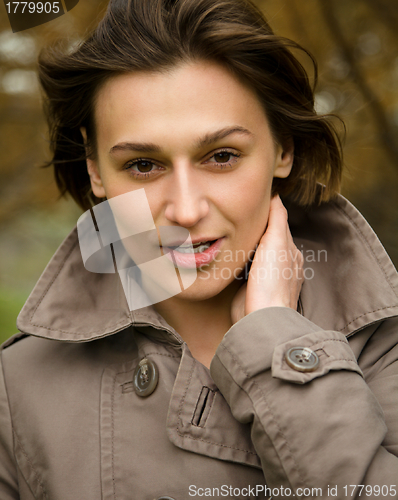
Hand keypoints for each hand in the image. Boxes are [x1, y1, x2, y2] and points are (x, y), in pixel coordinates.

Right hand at [231, 195, 303, 323]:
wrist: (260, 317)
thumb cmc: (272, 281)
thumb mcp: (276, 242)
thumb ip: (277, 218)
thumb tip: (277, 195)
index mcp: (291, 253)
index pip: (279, 225)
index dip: (268, 213)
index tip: (253, 201)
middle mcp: (281, 265)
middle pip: (266, 239)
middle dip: (255, 229)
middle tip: (239, 214)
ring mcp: (265, 278)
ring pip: (254, 253)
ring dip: (246, 245)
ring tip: (233, 231)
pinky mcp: (249, 288)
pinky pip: (243, 268)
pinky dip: (239, 259)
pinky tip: (231, 255)